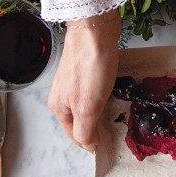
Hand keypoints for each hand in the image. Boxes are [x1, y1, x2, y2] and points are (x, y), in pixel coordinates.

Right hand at [47, 12, 120, 151]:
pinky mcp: (86, 66)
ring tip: (116, 112)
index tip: (108, 146)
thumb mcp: (87, 106)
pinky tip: (113, 91)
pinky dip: (103, 93)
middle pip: (79, 118)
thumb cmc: (90, 68)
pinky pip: (94, 87)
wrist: (93, 29)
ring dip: (100, 110)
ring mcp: (74, 78)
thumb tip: (89, 147)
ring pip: (87, 102)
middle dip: (95, 126)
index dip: (90, 142)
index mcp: (59, 106)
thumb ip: (85, 130)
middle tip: (115, 130)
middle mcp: (63, 93)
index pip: (74, 134)